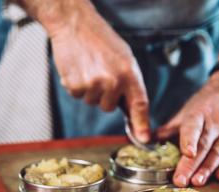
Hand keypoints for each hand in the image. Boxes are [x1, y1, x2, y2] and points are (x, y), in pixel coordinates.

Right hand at [40, 1, 149, 141]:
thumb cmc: (101, 40)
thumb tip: (131, 110)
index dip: (141, 124)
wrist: (75, 25)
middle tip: (100, 74)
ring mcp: (93, 85)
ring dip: (90, 90)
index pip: (139, 105)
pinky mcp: (75, 86)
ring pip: (92, 102)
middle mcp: (112, 81)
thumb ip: (129, 83)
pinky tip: (78, 69)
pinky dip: (77, 85)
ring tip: (89, 68)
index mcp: (129, 73)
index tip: (144, 138)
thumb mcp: (125, 58)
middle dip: (105, 96)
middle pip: (109, 108)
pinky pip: (78, 96)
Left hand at [157, 71, 218, 186]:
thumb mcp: (186, 112)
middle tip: (181, 180)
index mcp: (198, 114)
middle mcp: (214, 123)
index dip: (190, 140)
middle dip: (192, 164)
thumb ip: (168, 129)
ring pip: (218, 152)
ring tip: (198, 181)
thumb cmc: (205, 105)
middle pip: (203, 145)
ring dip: (208, 168)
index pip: (193, 128)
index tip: (186, 153)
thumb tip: (144, 141)